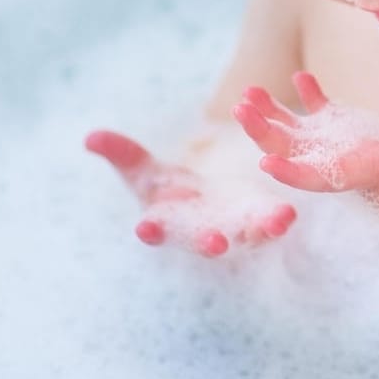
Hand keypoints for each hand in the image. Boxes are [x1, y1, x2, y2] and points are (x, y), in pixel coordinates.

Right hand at [84, 130, 296, 257]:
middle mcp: (199, 233)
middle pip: (202, 242)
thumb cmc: (168, 190)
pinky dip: (278, 221)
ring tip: (276, 222)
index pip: (155, 230)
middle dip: (209, 242)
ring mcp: (231, 232)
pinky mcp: (256, 222)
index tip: (145, 228)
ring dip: (259, 231)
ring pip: (244, 236)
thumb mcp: (142, 171)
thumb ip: (120, 154)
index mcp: (168, 222)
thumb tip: (90, 136)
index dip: (150, 230)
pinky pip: (268, 224)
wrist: (205, 203)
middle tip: (213, 242)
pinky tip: (288, 214)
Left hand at [231, 72, 378, 225]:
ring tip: (248, 93)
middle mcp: (341, 166)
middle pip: (293, 153)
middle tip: (239, 109)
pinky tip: (301, 75)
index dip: (292, 173)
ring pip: (297, 133)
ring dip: (271, 114)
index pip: (319, 180)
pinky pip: (323, 114)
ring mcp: (341, 148)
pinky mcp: (351, 133)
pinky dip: (310, 95)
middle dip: (265, 133)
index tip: (265, 165)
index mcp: (361, 179)